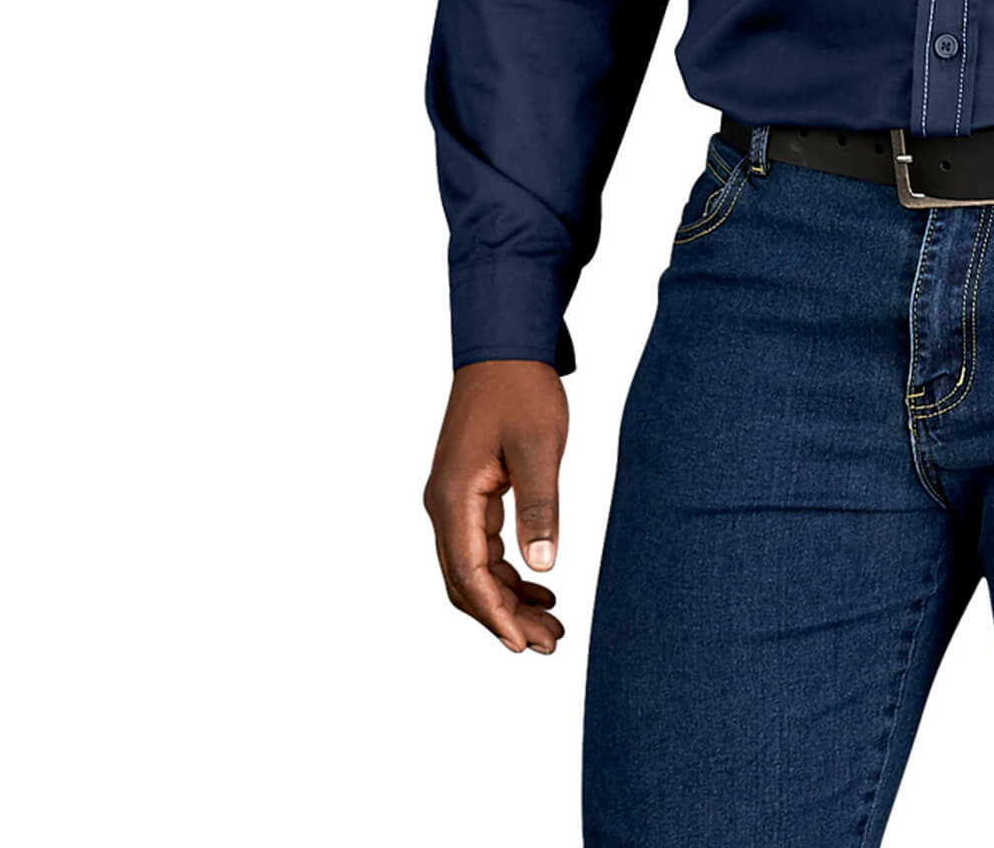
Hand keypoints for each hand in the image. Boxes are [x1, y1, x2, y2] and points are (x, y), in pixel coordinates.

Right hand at [422, 358, 569, 653]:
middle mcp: (444, 505)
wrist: (503, 347)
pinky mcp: (467, 493)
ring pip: (473, 569)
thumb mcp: (538, 446)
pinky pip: (480, 548)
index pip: (468, 574)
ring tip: (550, 626)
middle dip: (504, 618)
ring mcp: (452, 500)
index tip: (521, 645)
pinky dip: (506, 573)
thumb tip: (542, 568)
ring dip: (507, 600)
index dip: (495, 615)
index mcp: (454, 497)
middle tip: (549, 643)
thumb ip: (539, 507)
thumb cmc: (521, 390)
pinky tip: (538, 586)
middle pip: (466, 582)